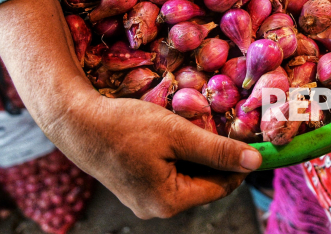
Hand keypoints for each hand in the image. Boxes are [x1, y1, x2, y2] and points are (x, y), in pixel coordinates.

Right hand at [0, 0, 261, 218]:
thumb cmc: (126, 126)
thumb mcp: (177, 133)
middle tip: (223, 125)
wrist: (76, 122)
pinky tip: (175, 133)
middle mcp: (158, 209)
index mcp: (170, 201)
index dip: (238, 162)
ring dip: (196, 153)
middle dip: (215, 156)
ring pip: (187, 176)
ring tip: (195, 125)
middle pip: (203, 183)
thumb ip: (216, 150)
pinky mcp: (135, 186)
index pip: (220, 186)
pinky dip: (178, 154)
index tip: (253, 140)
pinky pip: (169, 173)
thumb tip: (254, 162)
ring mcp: (144, 200)